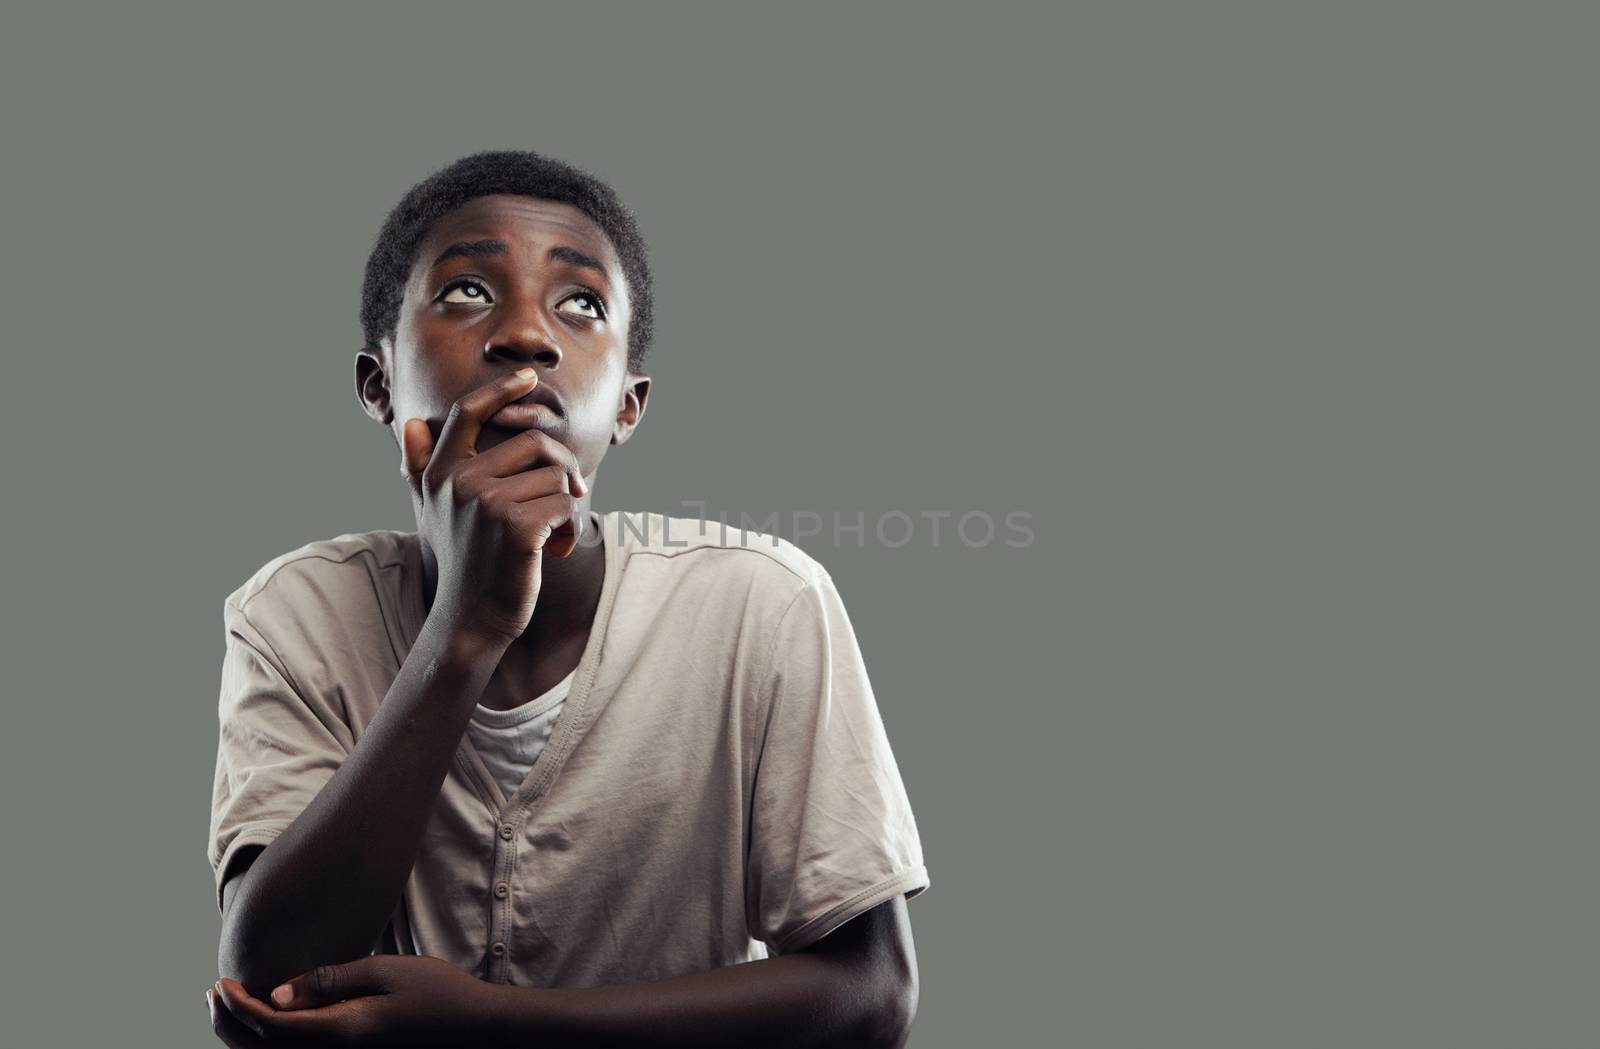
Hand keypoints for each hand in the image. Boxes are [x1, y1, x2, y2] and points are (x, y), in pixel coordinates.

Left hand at [207, 955, 503, 1047]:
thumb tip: (276, 994)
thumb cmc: (438, 993)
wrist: (476, 1029)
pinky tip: (268, 1021)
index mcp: (342, 1034)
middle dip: (230, 1025)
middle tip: (214, 993)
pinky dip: (271, 1045)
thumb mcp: (386, 972)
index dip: (239, 1008)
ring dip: (245, 1038)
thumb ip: (330, 981)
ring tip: (230, 1007)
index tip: (221, 983)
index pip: (271, 1029)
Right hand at [400, 368, 589, 645]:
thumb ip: (423, 468)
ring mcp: (485, 503)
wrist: (472, 618)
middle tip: (565, 501)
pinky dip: (569, 528)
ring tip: (550, 536)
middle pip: (534, 444)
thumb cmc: (464, 562)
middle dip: (561, 472)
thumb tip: (410, 424)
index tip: (527, 378)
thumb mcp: (435, 511)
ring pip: (555, 477)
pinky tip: (555, 550)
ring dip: (565, 508)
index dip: (500, 390)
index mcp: (441, 472)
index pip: (468, 413)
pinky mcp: (515, 526)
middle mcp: (458, 482)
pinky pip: (564, 505)